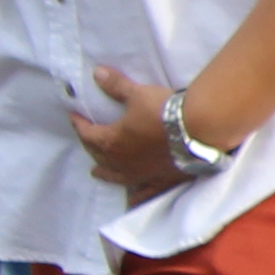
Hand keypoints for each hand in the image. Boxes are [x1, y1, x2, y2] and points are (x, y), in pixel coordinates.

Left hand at [72, 62, 181, 199]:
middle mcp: (121, 162)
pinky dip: (135, 197)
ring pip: (115, 176)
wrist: (198, 129)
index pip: (87, 133)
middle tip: (88, 140)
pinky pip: (143, 193)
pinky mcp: (160, 180)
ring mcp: (140, 174)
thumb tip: (96, 73)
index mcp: (110, 141)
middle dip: (90, 147)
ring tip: (97, 172)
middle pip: (98, 155)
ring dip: (105, 173)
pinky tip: (131, 201)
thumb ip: (116, 86)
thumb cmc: (165, 110)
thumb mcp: (139, 94)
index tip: (75, 116)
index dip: (79, 123)